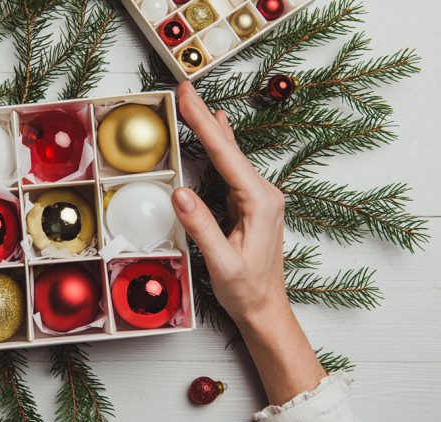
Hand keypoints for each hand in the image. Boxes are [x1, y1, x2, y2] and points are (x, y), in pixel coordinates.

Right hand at [171, 82, 288, 324]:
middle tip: (186, 90)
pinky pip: (232, 169)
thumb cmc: (247, 290)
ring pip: (231, 156)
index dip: (204, 124)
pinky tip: (219, 131)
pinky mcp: (250, 205)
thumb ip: (202, 226)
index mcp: (260, 203)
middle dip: (205, 117)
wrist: (266, 309)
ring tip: (195, 103)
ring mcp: (259, 198)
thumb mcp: (222, 262)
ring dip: (210, 129)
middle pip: (229, 148)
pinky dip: (220, 147)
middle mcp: (264, 194)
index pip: (226, 156)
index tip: (188, 99)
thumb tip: (179, 191)